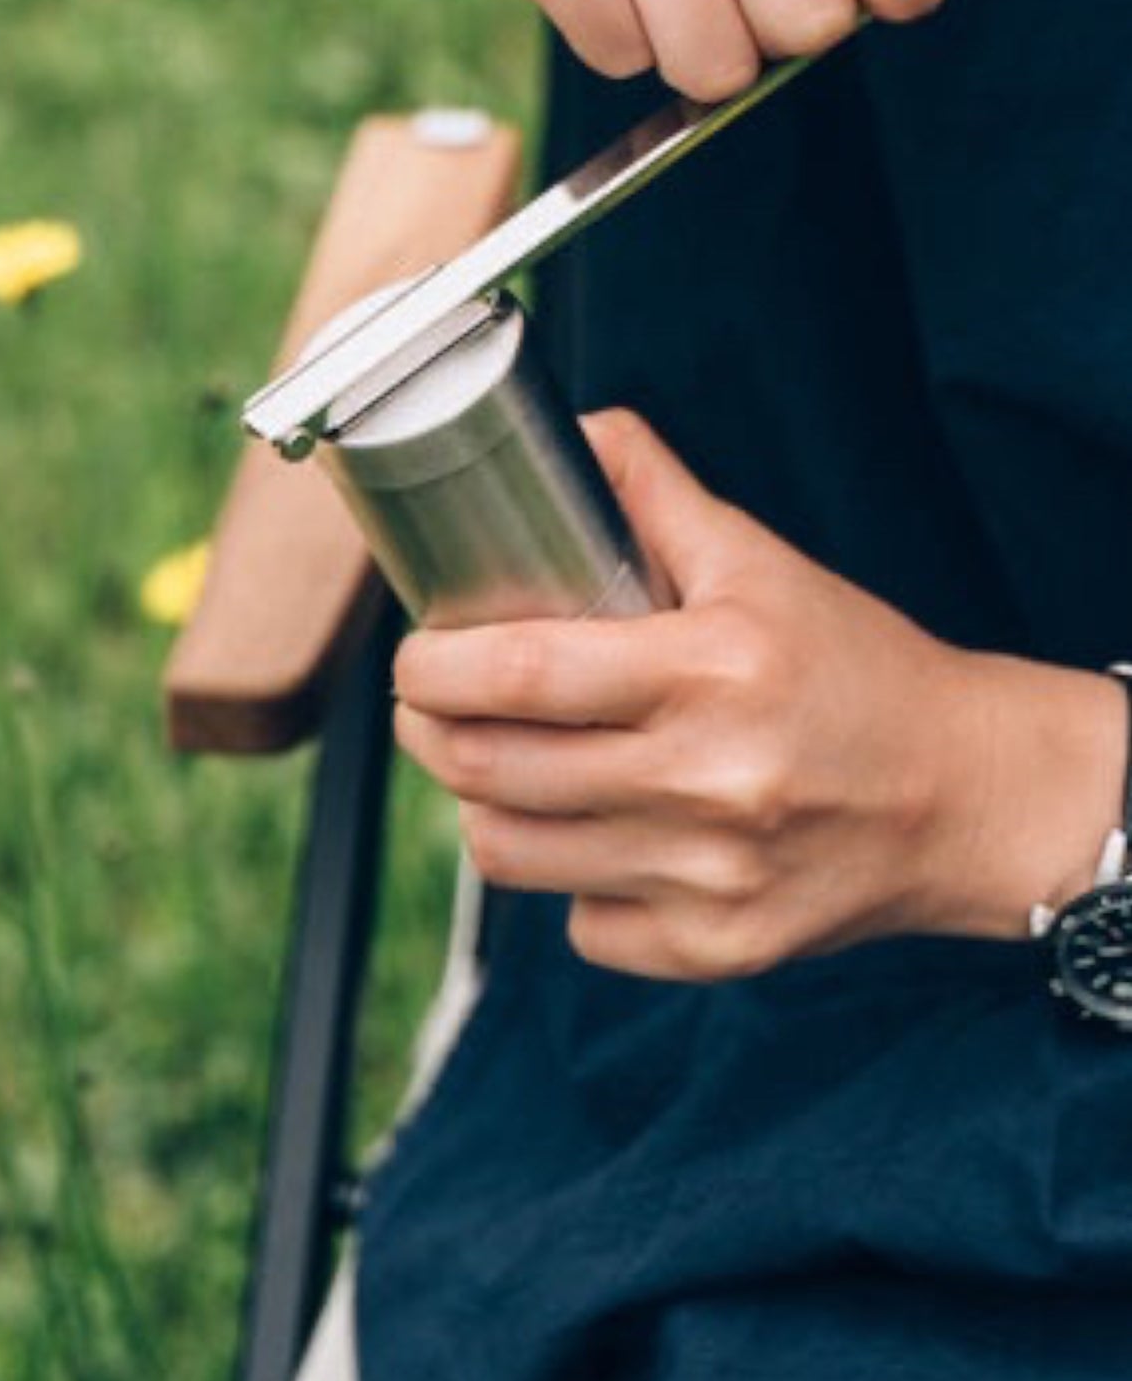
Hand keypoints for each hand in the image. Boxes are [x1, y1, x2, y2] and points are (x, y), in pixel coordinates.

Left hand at [394, 413, 1123, 979]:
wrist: (964, 795)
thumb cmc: (854, 668)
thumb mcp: (762, 563)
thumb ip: (656, 494)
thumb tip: (576, 432)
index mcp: (713, 669)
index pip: (520, 672)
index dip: (434, 667)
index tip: (416, 655)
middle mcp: (710, 781)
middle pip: (491, 770)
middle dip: (430, 733)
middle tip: (431, 708)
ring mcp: (710, 877)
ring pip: (512, 856)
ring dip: (484, 807)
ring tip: (503, 769)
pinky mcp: (717, 948)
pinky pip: (581, 925)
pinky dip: (571, 884)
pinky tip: (603, 839)